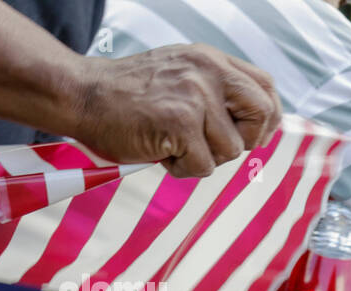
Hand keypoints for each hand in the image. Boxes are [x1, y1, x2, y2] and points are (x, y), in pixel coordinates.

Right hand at [72, 44, 281, 177]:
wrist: (82, 95)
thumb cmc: (130, 96)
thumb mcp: (181, 75)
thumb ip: (217, 91)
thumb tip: (259, 124)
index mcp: (211, 60)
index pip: (266, 87)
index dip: (268, 118)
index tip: (253, 135)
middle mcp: (208, 72)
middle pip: (263, 115)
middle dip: (245, 141)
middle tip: (212, 145)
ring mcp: (195, 95)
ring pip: (232, 150)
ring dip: (204, 158)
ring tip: (172, 143)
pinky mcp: (181, 122)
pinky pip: (204, 166)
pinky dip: (182, 169)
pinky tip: (160, 151)